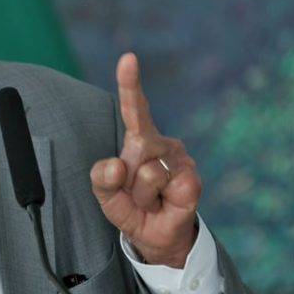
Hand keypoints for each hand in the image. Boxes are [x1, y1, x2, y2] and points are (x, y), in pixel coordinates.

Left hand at [90, 53, 201, 267]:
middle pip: (135, 146)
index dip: (130, 83)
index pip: (134, 107)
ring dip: (139, 193)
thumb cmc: (130, 207)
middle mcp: (162, 143)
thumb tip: (117, 166)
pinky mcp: (192, 179)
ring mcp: (181, 159)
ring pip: (147, 171)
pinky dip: (156, 201)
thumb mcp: (105, 194)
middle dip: (125, 177)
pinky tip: (165, 204)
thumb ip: (100, 178)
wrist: (155, 235)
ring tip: (148, 199)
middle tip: (133, 192)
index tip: (128, 58)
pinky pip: (164, 184)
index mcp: (138, 139)